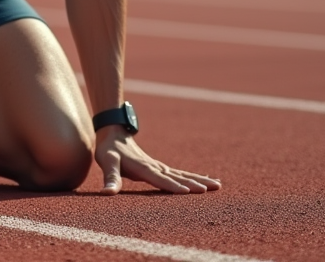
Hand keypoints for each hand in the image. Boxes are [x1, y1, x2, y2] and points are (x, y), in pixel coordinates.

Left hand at [94, 125, 220, 194]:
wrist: (113, 133)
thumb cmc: (108, 150)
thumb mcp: (106, 162)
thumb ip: (110, 178)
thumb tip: (107, 192)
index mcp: (144, 168)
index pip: (161, 179)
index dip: (174, 186)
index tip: (189, 191)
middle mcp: (155, 167)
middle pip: (179, 176)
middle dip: (196, 183)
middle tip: (213, 188)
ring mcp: (159, 167)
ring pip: (183, 174)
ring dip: (200, 179)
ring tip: (218, 185)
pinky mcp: (160, 168)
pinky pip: (180, 173)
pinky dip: (194, 177)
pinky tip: (205, 180)